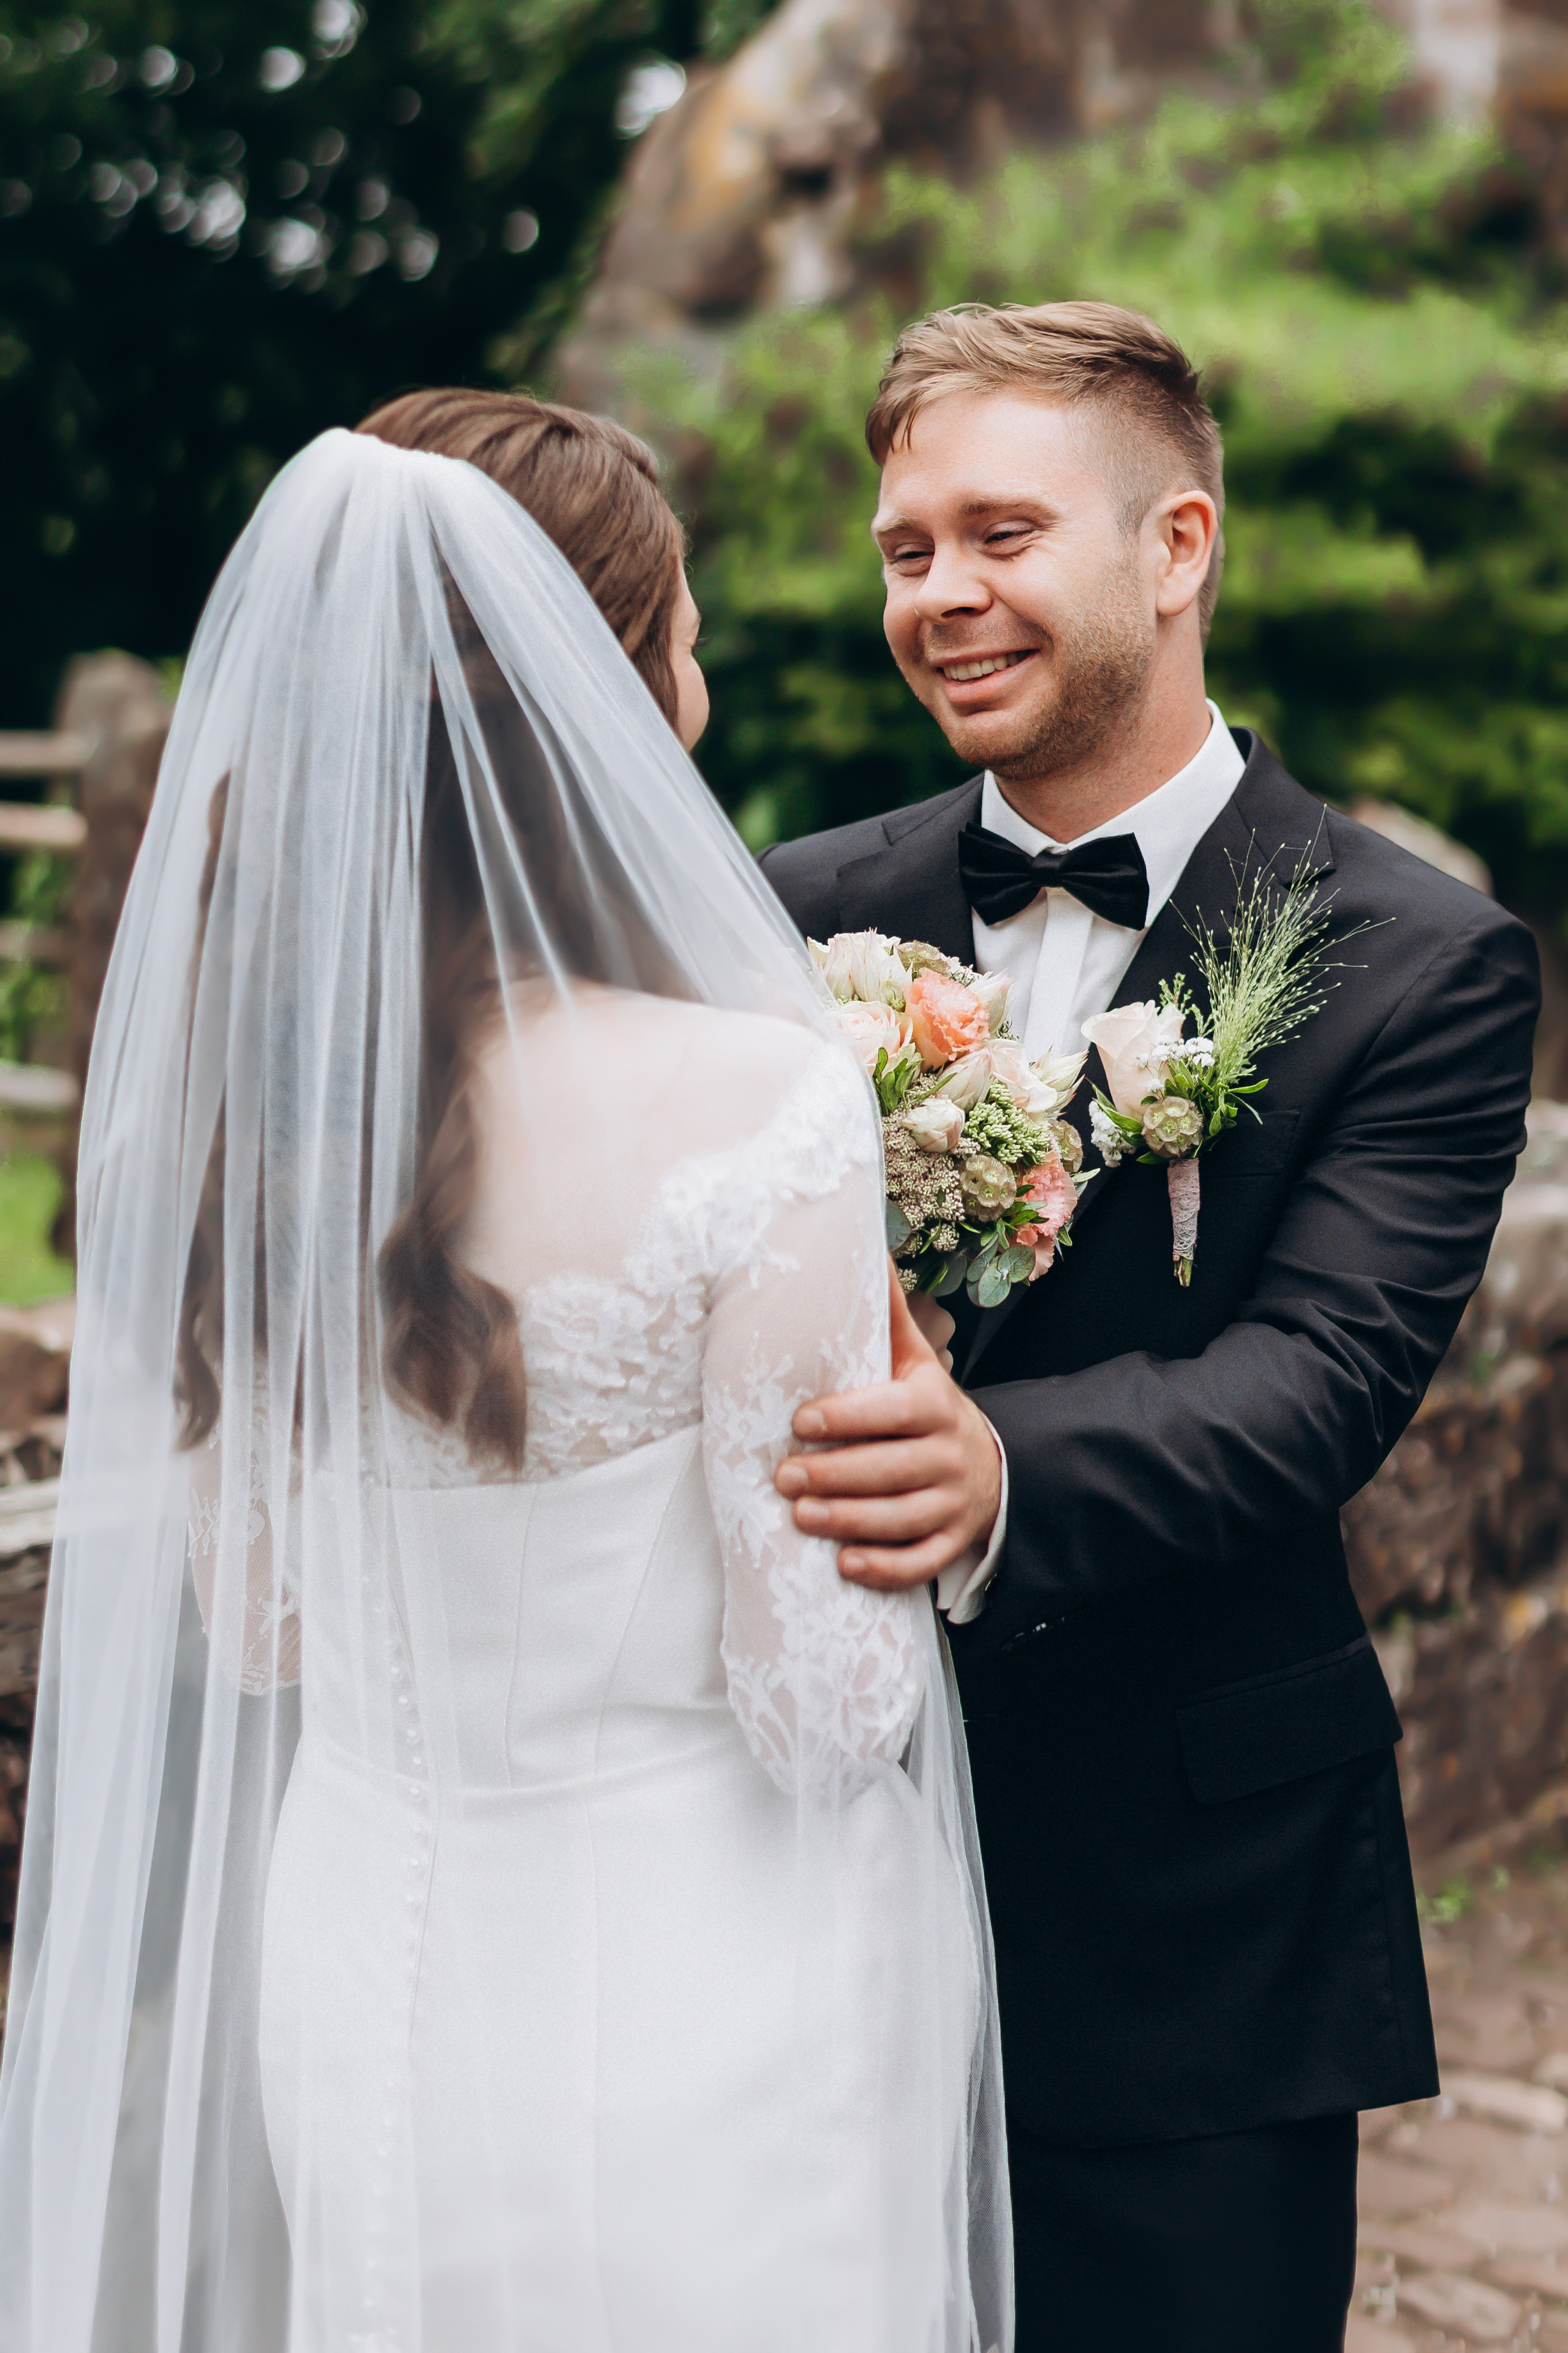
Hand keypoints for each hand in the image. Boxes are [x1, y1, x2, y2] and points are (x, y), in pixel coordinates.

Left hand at [773, 1263, 1001, 1590]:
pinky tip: (846, 1565)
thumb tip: (861, 1249)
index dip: (848, 1417)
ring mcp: (953, 1503)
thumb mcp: (914, 1360)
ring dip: (850, 1520)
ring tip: (801, 1517)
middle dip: (835, 1474)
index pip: (892, 1411)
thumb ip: (885, 1317)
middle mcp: (949, 1453)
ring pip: (902, 1518)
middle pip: (891, 1469)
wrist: (986, 1464)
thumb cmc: (927, 1407)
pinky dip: (885, 1568)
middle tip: (783, 1476)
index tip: (802, 1421)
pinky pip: (921, 1562)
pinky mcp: (952, 1542)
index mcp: (934, 1403)